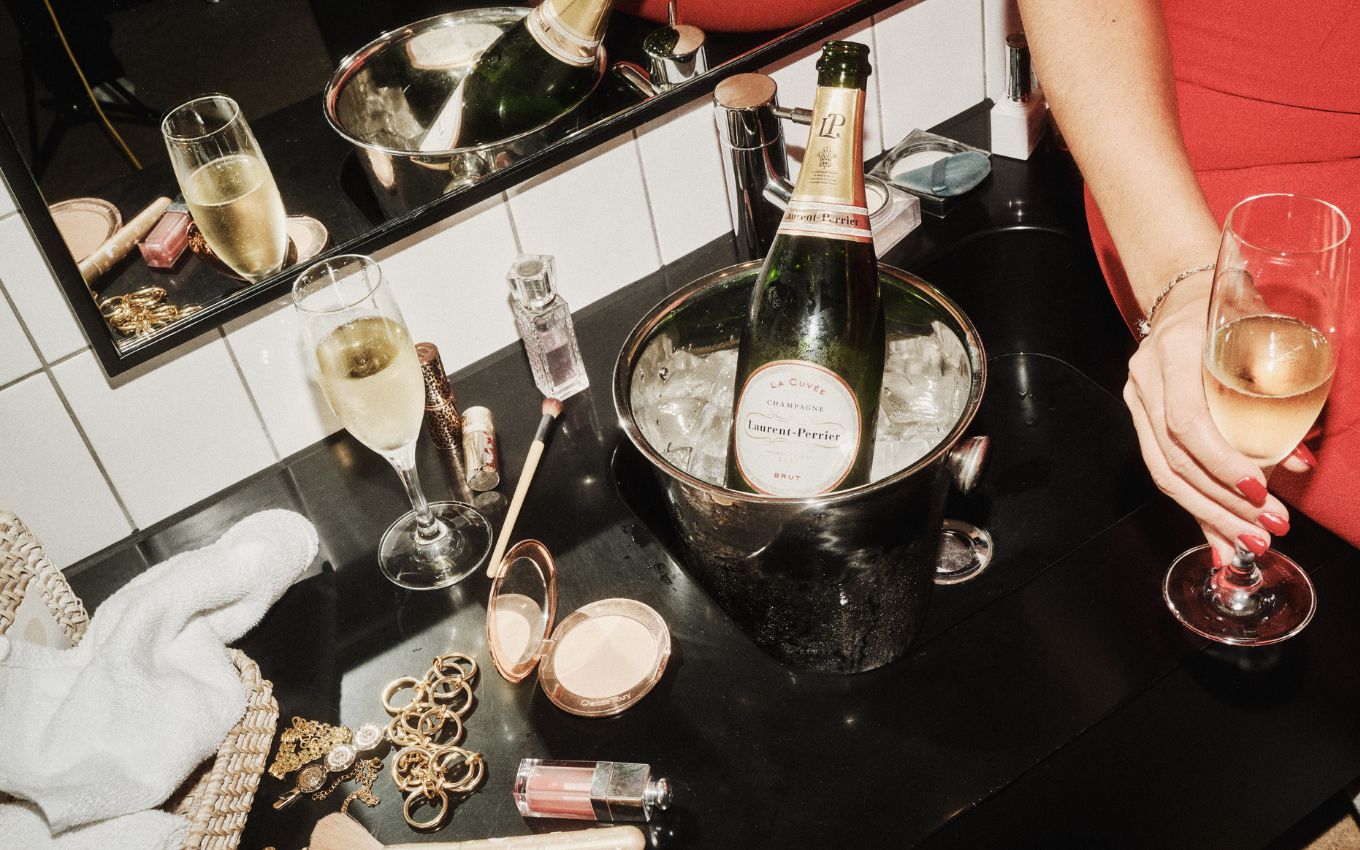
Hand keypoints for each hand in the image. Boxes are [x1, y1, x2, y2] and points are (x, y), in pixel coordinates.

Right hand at [1123, 280, 1300, 562]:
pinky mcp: (1140, 418)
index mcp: (1175, 351)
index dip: (1221, 460)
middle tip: (1265, 529)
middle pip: (1174, 458)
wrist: (1182, 296)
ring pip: (1163, 472)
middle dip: (1222, 502)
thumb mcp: (1264, 334)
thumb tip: (1300, 458)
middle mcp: (1146, 378)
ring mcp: (1137, 400)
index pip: (1187, 419)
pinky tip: (1214, 536)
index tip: (1259, 488)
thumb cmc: (1229, 310)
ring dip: (1208, 515)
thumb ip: (1283, 390)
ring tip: (1246, 543)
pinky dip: (1194, 508)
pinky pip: (1163, 470)